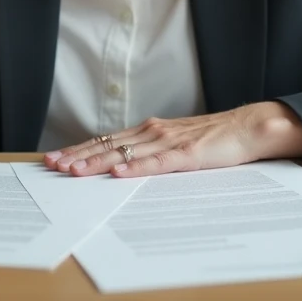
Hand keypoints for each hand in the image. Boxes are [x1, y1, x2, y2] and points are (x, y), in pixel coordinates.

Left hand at [42, 102, 301, 178]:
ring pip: (127, 154)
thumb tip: (125, 166)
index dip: (81, 149)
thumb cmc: (213, 138)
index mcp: (150, 131)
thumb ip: (152, 153)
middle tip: (52, 164)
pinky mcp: (187, 154)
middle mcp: (154, 132)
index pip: (107, 141)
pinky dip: (136, 168)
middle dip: (79, 155)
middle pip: (109, 145)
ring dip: (98, 163)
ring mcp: (170, 141)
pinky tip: (119, 173)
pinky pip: (157, 163)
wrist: (248, 127)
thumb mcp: (176, 145)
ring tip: (74, 170)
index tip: (57, 157)